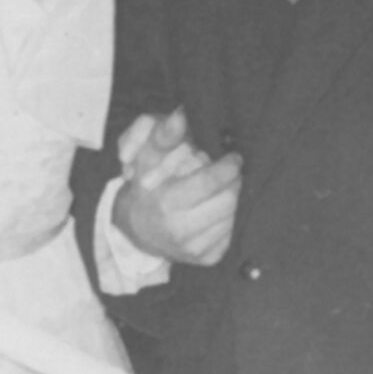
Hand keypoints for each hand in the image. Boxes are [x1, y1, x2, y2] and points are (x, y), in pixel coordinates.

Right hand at [113, 109, 242, 267]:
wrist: (138, 232)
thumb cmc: (146, 188)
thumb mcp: (147, 157)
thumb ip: (163, 134)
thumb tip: (180, 114)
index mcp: (167, 204)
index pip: (211, 182)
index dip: (228, 167)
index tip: (234, 158)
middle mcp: (181, 231)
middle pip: (229, 200)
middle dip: (233, 183)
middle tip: (231, 173)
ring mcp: (194, 249)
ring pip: (233, 217)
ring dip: (232, 200)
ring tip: (222, 191)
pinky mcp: (206, 259)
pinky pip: (231, 234)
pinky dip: (228, 219)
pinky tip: (216, 211)